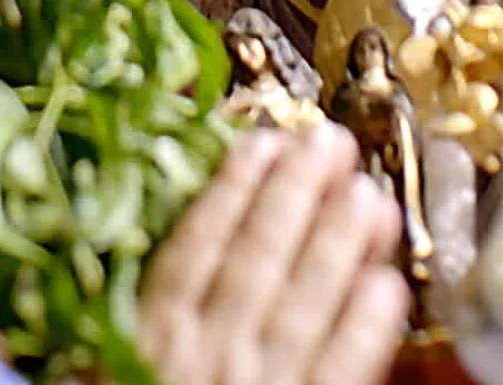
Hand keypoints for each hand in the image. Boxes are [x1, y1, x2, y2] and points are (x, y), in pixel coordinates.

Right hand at [138, 124, 407, 384]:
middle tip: (329, 142)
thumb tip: (149, 232)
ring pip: (302, 303)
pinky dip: (364, 326)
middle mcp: (207, 353)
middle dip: (296, 194)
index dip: (231, 189)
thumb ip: (140, 306)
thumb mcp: (117, 360)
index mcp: (152, 334)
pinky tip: (385, 283)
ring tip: (364, 190)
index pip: (194, 247)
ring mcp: (260, 384)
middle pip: (255, 260)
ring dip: (336, 242)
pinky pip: (340, 367)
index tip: (264, 142)